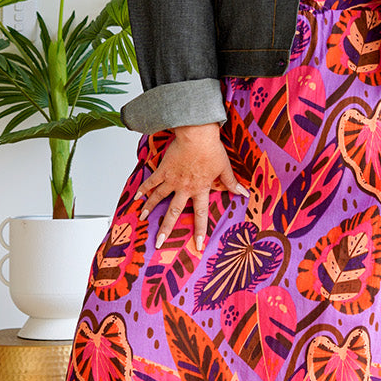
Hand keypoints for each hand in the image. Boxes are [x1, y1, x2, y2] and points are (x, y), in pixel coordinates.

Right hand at [135, 124, 246, 251]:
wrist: (197, 135)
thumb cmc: (211, 149)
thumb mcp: (224, 167)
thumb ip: (231, 182)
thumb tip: (244, 193)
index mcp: (200, 189)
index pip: (200, 215)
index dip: (200, 231)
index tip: (198, 245)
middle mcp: (185, 188)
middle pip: (174, 212)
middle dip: (166, 229)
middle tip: (158, 242)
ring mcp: (172, 179)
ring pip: (159, 198)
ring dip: (150, 209)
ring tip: (142, 218)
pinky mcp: (163, 169)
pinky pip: (151, 181)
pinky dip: (143, 188)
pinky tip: (136, 196)